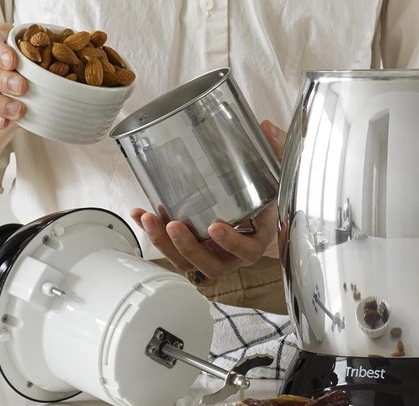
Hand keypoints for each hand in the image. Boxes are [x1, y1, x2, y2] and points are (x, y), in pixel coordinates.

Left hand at [131, 119, 286, 277]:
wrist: (258, 210)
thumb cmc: (267, 198)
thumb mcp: (276, 174)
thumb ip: (274, 151)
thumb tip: (265, 128)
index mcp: (256, 239)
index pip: (246, 250)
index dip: (230, 243)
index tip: (216, 227)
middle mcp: (233, 254)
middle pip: (210, 264)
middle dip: (188, 246)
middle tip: (174, 225)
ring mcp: (211, 254)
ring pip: (186, 261)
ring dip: (165, 243)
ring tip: (150, 219)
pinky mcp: (192, 248)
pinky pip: (172, 249)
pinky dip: (154, 233)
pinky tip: (142, 215)